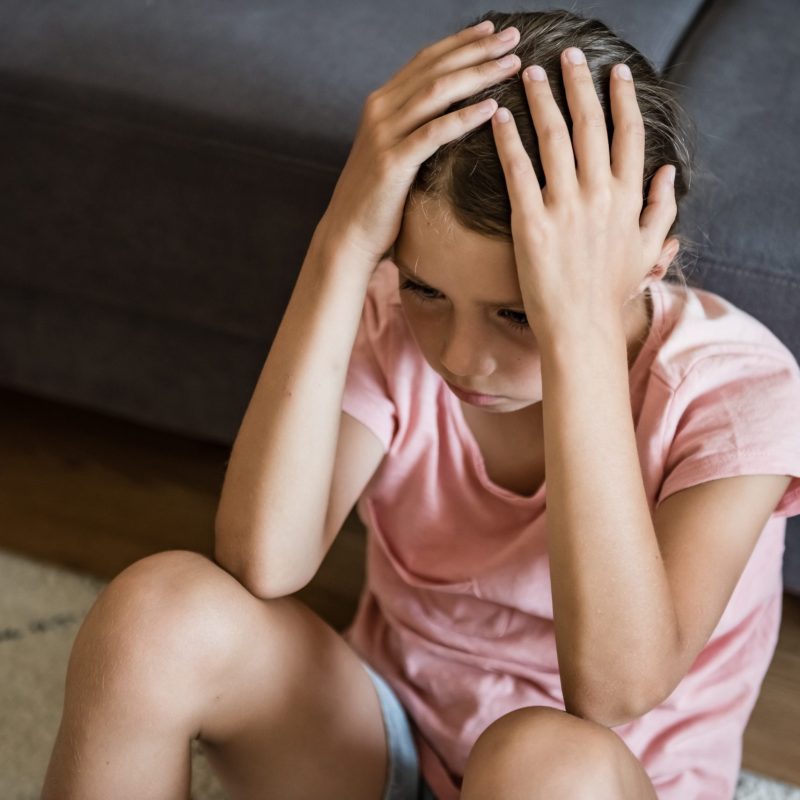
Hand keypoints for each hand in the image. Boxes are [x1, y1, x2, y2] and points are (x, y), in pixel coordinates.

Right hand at [321, 20, 522, 267]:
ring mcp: (384, 134)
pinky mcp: (393, 162)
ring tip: (511, 65)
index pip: (426, 60)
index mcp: (382, 103)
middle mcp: (381, 110)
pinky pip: (434, 132)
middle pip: (436, 68)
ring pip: (437, 92)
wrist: (348, 233)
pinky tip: (492, 108)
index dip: (461, 41)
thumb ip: (412, 125)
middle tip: (514, 37)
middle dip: (478, 49)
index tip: (494, 30)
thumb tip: (447, 109)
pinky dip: (464, 117)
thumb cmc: (378, 197)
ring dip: (478, 74)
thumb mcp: (393, 151)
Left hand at [490, 48, 677, 339]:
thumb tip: (667, 173)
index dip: (621, 98)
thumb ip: (662, 209)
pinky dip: (509, 140)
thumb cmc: (613, 293)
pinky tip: (499, 116)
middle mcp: (600, 194)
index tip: (614, 72)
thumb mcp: (649, 250)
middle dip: (580, 84)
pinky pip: (518, 171)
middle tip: (569, 56)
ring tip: (530, 72)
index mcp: (629, 197)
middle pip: (590, 124)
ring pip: (554, 138)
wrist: (581, 329)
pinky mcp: (532, 223)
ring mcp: (565, 207)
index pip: (629, 134)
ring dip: (542, 99)